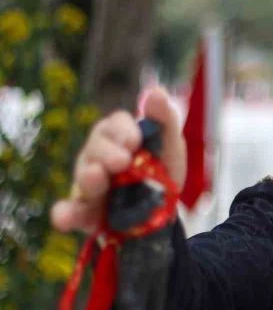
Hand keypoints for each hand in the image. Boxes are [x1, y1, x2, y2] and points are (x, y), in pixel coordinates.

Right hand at [50, 87, 185, 234]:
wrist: (164, 211)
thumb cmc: (162, 169)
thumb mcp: (170, 144)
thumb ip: (165, 118)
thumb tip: (156, 91)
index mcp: (117, 136)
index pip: (114, 126)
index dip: (123, 132)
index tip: (135, 141)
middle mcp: (97, 156)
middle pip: (95, 148)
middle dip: (106, 153)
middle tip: (122, 162)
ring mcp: (89, 184)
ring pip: (83, 178)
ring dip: (88, 178)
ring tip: (96, 177)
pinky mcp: (84, 212)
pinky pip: (71, 212)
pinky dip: (65, 214)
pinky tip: (64, 218)